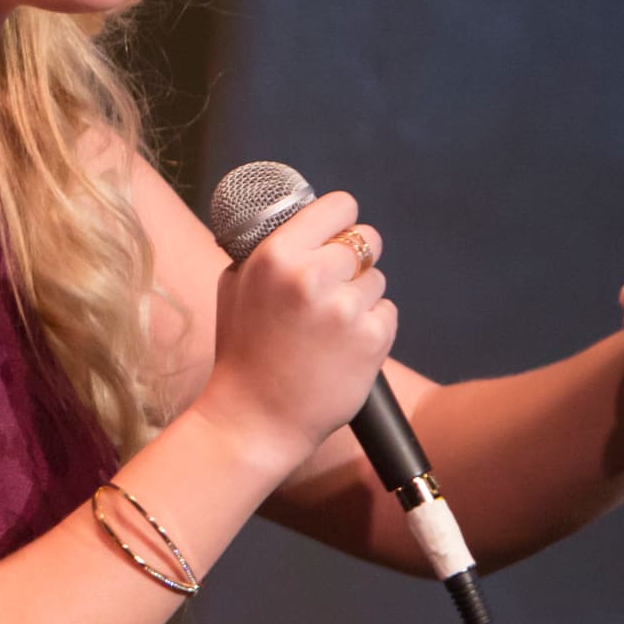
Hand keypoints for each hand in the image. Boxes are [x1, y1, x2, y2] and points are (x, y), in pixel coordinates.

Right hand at [198, 193, 397, 463]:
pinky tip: (343, 347)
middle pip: (366, 240)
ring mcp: (346, 308)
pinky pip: (387, 313)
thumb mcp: (236, 285)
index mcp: (277, 255)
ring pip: (377, 279)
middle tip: (336, 284)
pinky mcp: (372, 338)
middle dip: (356, 260)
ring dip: (361, 296)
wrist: (255, 417)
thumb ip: (269, 249)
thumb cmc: (243, 349)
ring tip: (329, 327)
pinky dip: (371, 326)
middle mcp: (312, 275)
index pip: (340, 206)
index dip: (341, 220)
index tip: (338, 233)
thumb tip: (302, 222)